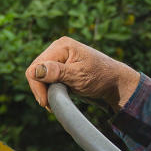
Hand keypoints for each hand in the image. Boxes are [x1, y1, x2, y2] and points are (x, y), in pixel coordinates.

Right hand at [26, 36, 140, 110]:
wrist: (115, 82)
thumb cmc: (101, 77)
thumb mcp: (79, 76)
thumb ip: (57, 72)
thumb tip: (35, 70)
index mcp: (61, 46)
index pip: (36, 66)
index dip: (38, 86)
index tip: (47, 102)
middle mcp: (58, 49)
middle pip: (36, 71)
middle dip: (41, 89)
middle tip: (51, 104)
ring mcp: (59, 58)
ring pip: (40, 76)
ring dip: (45, 91)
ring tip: (56, 101)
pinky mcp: (61, 68)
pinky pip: (47, 79)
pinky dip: (50, 89)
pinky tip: (59, 96)